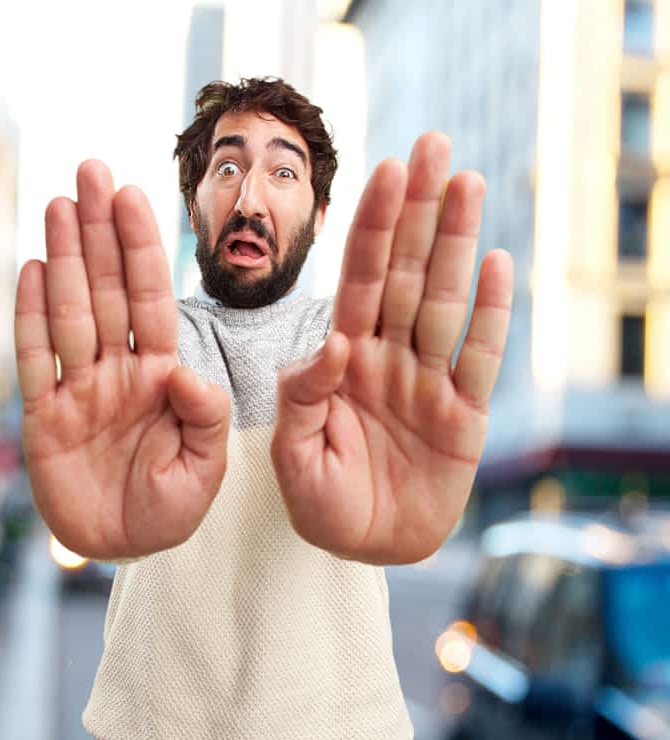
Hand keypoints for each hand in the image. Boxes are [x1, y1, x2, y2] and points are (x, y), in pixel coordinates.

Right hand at [15, 161, 230, 559]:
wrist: (121, 547)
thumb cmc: (169, 509)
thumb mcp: (203, 471)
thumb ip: (204, 419)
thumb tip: (186, 371)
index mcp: (161, 377)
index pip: (151, 301)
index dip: (140, 249)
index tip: (131, 197)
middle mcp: (118, 371)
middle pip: (106, 290)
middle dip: (100, 232)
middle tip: (90, 170)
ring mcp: (79, 390)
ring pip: (69, 313)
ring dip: (64, 259)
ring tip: (59, 204)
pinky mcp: (44, 417)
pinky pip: (36, 360)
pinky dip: (31, 317)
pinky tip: (32, 268)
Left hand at [270, 133, 512, 563]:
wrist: (362, 546)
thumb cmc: (320, 499)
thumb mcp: (292, 454)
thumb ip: (301, 398)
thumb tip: (332, 345)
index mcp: (343, 360)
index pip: (359, 281)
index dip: (372, 228)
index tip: (384, 173)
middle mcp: (388, 358)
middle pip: (407, 273)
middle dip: (419, 211)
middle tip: (433, 144)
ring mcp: (428, 383)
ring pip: (445, 302)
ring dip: (456, 244)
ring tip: (467, 183)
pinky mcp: (463, 418)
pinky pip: (477, 360)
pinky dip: (489, 316)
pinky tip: (496, 264)